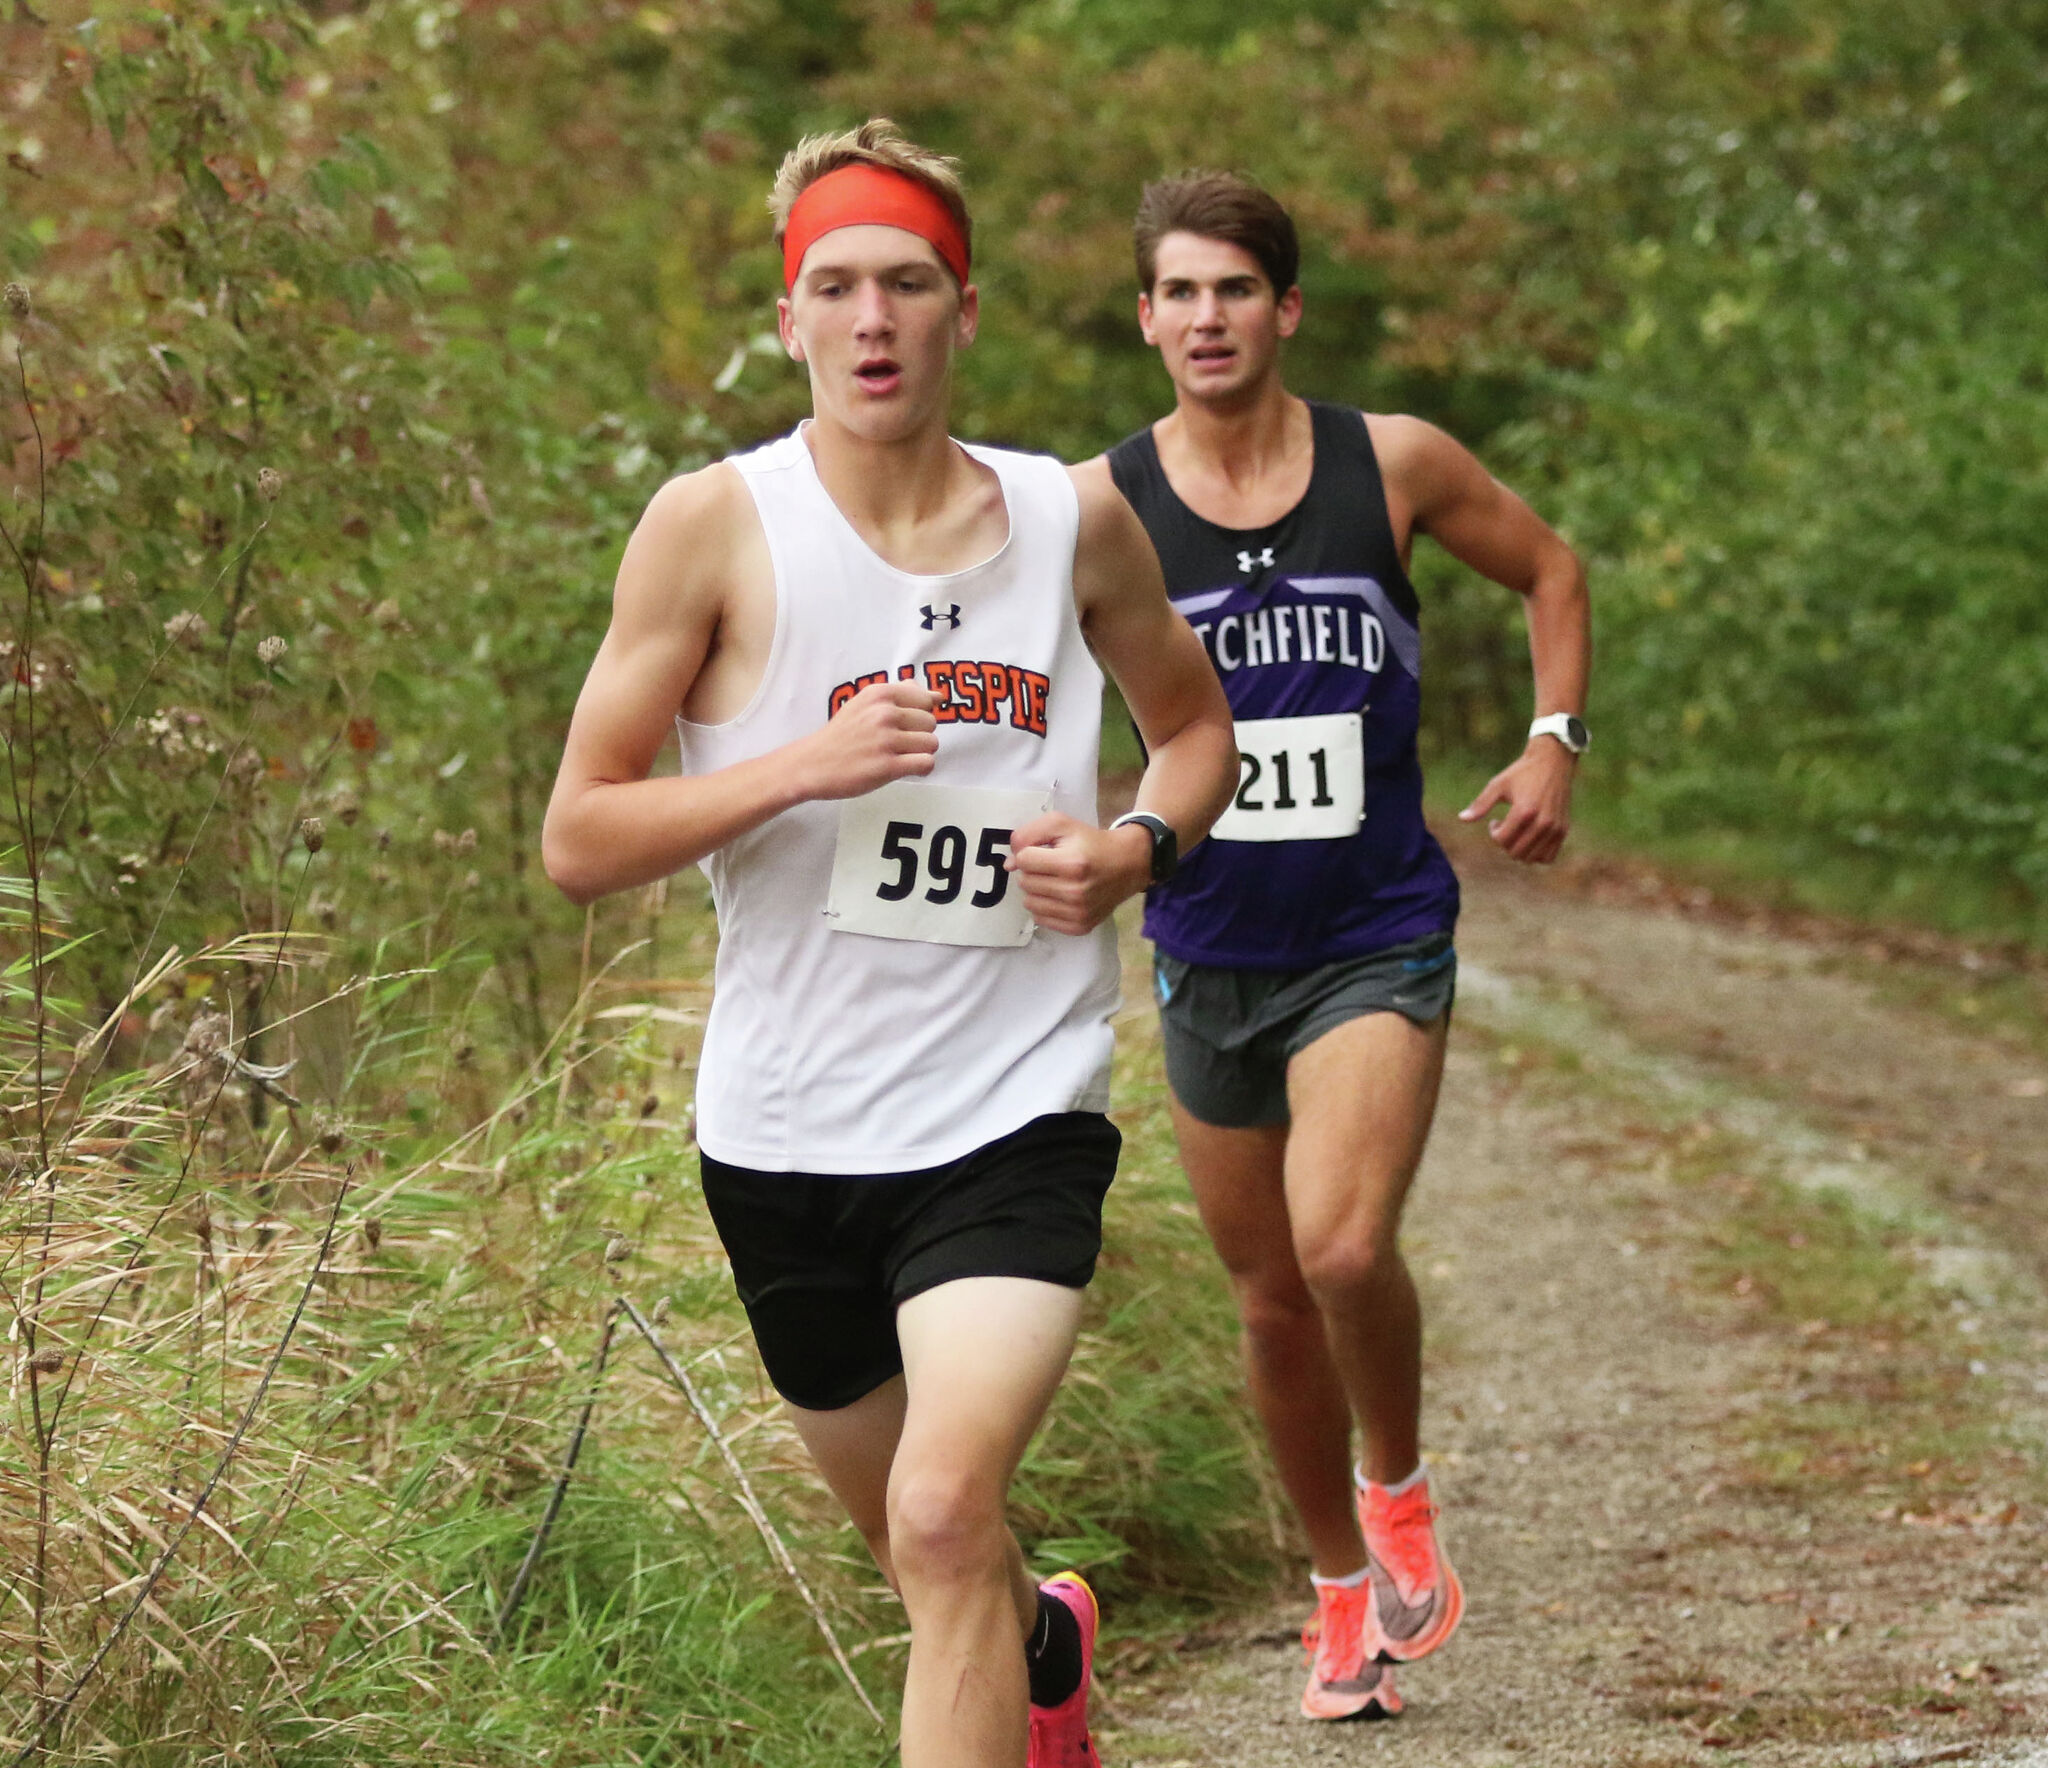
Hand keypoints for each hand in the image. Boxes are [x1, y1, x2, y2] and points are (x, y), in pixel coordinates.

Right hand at [792, 681, 937, 801]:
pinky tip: (906, 768)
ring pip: (931, 743)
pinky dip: (921, 768)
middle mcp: (884, 713)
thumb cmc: (841, 735)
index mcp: (880, 694)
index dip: (919, 714)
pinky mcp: (887, 766)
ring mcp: (886, 740)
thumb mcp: (864, 703)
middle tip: (897, 743)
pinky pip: (926, 763)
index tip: (904, 725)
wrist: (812, 763)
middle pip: (931, 723)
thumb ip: (899, 695)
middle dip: (919, 735)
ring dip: (921, 753)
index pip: (926, 700)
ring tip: (900, 756)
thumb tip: (934, 695)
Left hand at [1006, 812, 1152, 935]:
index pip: (1024, 860)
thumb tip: (1009, 864)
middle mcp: (1075, 891)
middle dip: (1033, 871)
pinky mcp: (1080, 927)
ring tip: (1055, 881)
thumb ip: (1028, 834)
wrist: (1127, 865)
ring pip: (1029, 902)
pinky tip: (1060, 896)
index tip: (1045, 851)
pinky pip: (1041, 919)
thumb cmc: (1090, 842)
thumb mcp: (1061, 824)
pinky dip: (1045, 906)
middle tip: (1053, 866)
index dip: (1030, 852)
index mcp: (1072, 863)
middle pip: (1025, 882)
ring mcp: (1078, 913)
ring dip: (1037, 890)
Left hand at [1458, 739, 1574, 863]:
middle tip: (1506, 827)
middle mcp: (1542, 822)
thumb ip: (1481, 804)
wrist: (1553, 762)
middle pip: (1515, 852)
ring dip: (1519, 850)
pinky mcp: (1563, 830)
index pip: (1502, 840)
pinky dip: (1536, 854)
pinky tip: (1531, 838)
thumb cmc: (1522, 773)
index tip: (1495, 821)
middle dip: (1505, 843)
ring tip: (1517, 833)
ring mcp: (1555, 828)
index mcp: (1524, 811)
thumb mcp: (1498, 785)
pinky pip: (1548, 857)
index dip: (1494, 833)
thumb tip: (1462, 819)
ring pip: (1531, 858)